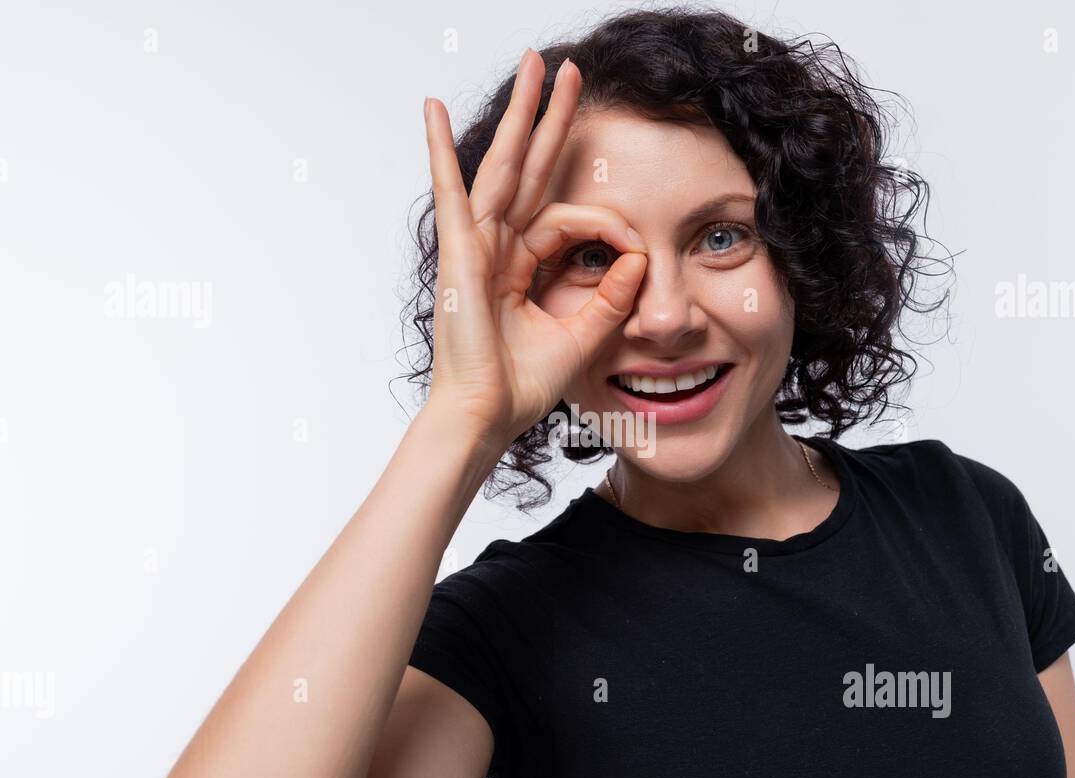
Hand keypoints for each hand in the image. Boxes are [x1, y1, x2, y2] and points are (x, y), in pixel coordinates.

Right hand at [421, 48, 647, 445]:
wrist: (487, 416)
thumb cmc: (520, 387)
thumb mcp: (581, 337)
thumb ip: (610, 298)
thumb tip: (641, 259)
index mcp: (522, 266)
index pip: (567, 219)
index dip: (607, 225)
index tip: (637, 250)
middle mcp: (497, 247)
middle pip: (530, 168)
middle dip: (551, 119)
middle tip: (567, 69)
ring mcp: (475, 245)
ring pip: (503, 165)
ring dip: (521, 115)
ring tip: (534, 65)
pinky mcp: (458, 253)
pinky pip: (451, 191)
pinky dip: (439, 150)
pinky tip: (433, 109)